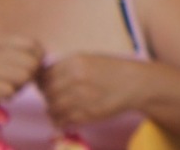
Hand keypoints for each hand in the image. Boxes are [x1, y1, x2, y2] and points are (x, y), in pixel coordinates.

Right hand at [0, 36, 44, 101]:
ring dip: (20, 87)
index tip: (32, 67)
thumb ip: (14, 53)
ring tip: (10, 89)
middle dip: (30, 76)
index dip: (38, 58)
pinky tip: (2, 96)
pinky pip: (10, 90)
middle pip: (31, 63)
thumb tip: (43, 59)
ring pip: (23, 76)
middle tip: (20, 82)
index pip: (33, 44)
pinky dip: (10, 96)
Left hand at [36, 54, 150, 127]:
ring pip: (51, 108)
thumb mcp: (91, 59)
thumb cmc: (114, 70)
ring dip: (53, 110)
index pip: (44, 75)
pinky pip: (61, 120)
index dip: (44, 82)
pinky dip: (60, 121)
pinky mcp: (84, 114)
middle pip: (46, 92)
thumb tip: (43, 76)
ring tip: (62, 109)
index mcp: (75, 62)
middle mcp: (75, 78)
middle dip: (49, 96)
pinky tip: (67, 117)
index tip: (49, 85)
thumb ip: (67, 66)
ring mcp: (79, 97)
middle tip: (57, 98)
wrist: (136, 84)